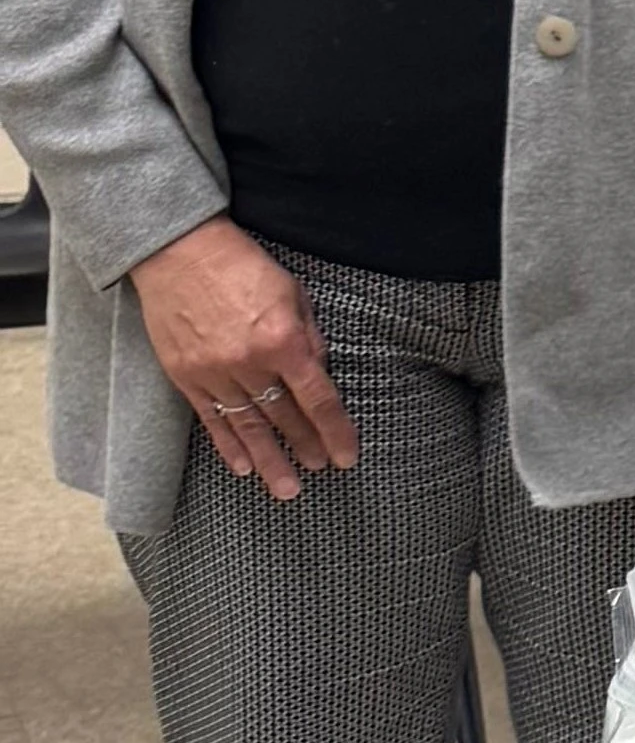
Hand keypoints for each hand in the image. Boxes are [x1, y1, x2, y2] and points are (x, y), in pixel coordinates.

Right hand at [129, 219, 356, 500]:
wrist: (179, 252)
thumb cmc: (242, 266)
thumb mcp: (294, 294)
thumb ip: (310, 337)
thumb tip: (320, 373)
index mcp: (283, 342)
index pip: (318, 399)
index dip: (336, 432)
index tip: (347, 456)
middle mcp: (249, 364)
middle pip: (284, 418)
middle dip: (305, 448)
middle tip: (319, 472)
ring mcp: (213, 373)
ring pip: (247, 427)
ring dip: (269, 461)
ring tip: (286, 489)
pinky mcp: (184, 375)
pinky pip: (211, 419)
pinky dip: (228, 445)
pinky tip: (243, 467)